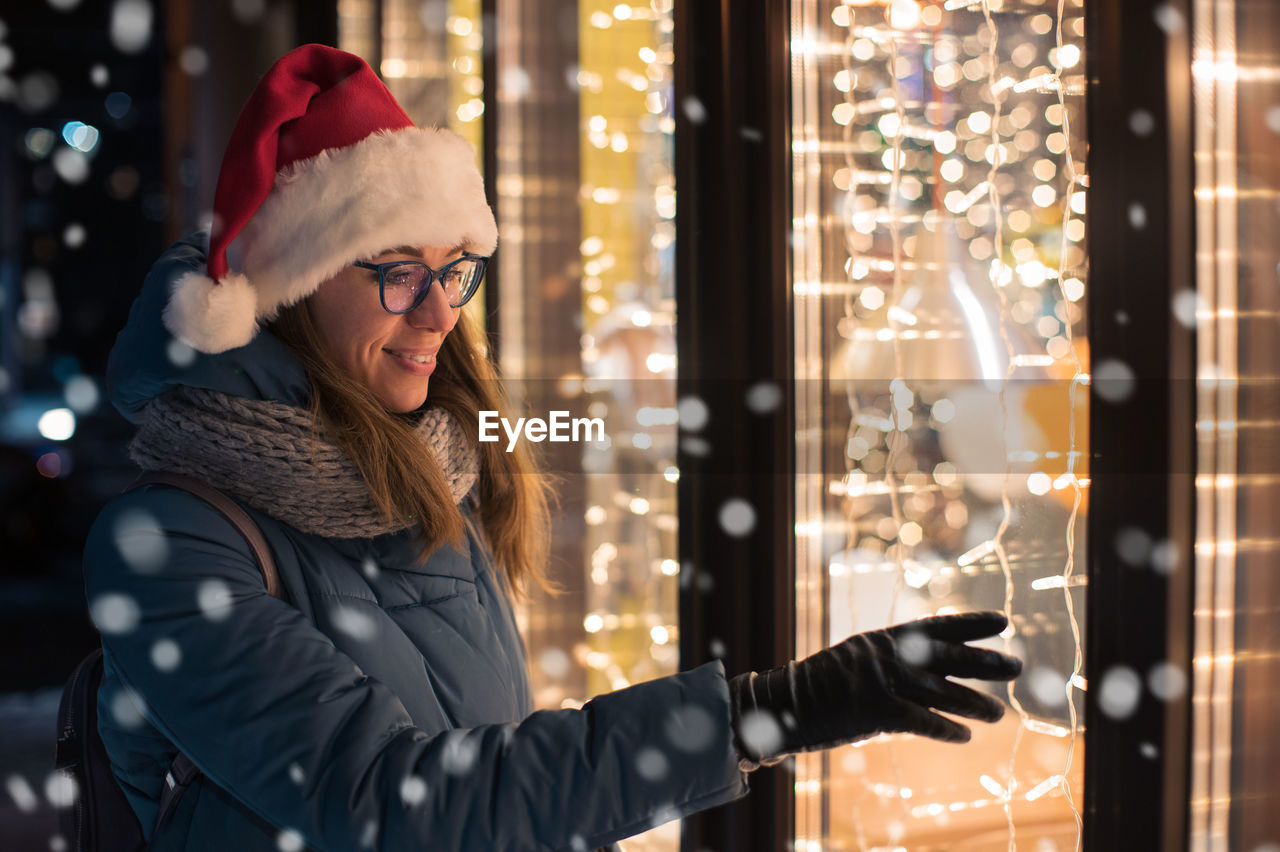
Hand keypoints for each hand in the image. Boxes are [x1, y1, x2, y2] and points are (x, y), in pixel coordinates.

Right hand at [728, 611, 1021, 764]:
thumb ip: (888, 663)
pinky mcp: (874, 710)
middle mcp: (884, 655)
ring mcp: (879, 681)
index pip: (934, 626)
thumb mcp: (854, 662)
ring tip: (999, 714)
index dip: (970, 624)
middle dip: (984, 661)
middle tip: (1017, 666)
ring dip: (973, 703)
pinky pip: (921, 721)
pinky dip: (945, 729)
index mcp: (880, 639)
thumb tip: (927, 671)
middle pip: (946, 656)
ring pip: (940, 691)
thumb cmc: (819, 687)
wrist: (782, 704)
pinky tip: (964, 736)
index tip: (1002, 622)